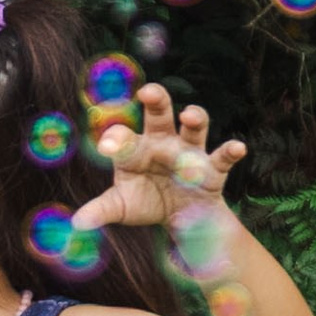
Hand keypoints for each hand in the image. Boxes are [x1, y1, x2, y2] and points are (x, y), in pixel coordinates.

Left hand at [73, 86, 245, 228]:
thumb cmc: (145, 202)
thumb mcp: (121, 207)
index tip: (108, 145)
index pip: (124, 138)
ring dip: (195, 117)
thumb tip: (77, 223)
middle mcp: (163, 142)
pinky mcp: (212, 169)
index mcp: (136, 149)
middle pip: (160, 114)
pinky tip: (237, 148)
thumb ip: (101, 210)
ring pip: (194, 127)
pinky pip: (222, 156)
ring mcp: (189, 152)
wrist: (180, 218)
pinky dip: (230, 151)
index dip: (116, 140)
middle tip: (147, 92)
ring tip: (189, 115)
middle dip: (156, 100)